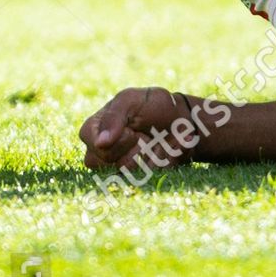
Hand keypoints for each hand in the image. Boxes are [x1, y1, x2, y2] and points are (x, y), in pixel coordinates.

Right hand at [79, 86, 199, 170]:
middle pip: (109, 162)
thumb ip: (113, 117)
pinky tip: (167, 147)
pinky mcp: (139, 177)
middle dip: (133, 145)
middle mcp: (102, 152)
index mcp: (94, 131)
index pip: (95, 145)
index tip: (131, 127)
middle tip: (142, 132)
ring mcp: (119, 166)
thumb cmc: (152, 104)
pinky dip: (164, 157)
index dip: (118, 137)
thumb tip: (100, 143)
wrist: (181, 117)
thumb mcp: (131, 100)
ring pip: (128, 170)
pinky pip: (150, 174)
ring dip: (148, 151)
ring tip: (153, 139)